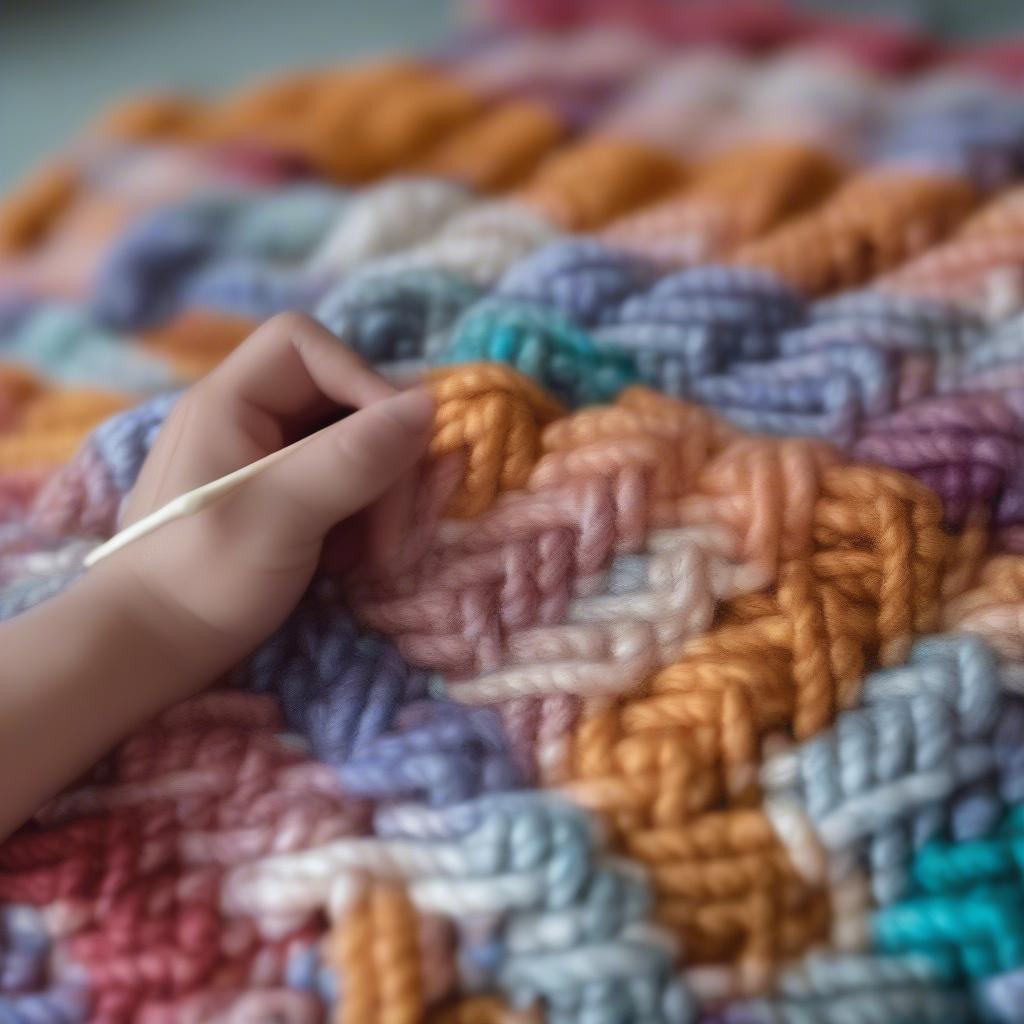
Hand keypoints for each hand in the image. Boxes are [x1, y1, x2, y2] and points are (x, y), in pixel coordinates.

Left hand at [99, 311, 433, 677]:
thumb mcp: (281, 517)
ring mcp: (262, 459)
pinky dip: (361, 516)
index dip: (362, 380)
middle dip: (381, 456)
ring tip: (375, 552)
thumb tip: (427, 404)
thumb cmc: (202, 578)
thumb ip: (351, 458)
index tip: (400, 443)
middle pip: (340, 399)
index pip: (307, 346)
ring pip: (349, 445)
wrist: (149, 650)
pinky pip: (340, 483)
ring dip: (378, 494)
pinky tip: (353, 558)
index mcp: (228, 401)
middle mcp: (246, 418)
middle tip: (394, 525)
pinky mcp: (278, 497)